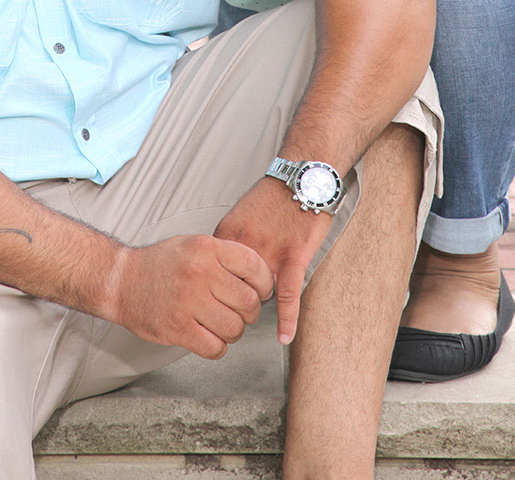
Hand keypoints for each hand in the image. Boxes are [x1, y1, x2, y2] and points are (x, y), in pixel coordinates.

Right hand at [110, 235, 272, 359]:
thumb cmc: (160, 264)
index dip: (264, 282)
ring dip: (233, 331)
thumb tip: (260, 275)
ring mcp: (188, 302)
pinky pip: (215, 348)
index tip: (261, 290)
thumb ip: (224, 256)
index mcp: (206, 248)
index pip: (253, 266)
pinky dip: (217, 347)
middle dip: (250, 312)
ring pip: (235, 328)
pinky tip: (208, 337)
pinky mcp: (178, 328)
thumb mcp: (193, 244)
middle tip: (239, 311)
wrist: (121, 280)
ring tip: (221, 324)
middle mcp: (199, 273)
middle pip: (248, 302)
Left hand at [214, 178, 331, 345]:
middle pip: (233, 287)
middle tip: (236, 312)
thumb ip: (231, 243)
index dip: (215, 291)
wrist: (302, 178)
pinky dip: (286, 318)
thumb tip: (220, 268)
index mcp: (228, 235)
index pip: (213, 274)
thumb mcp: (241, 215)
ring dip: (258, 305)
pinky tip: (283, 336)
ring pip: (258, 293)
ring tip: (251, 317)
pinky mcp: (294, 256)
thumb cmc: (273, 196)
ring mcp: (270, 252)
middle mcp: (245, 245)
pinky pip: (288, 294)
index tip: (212, 302)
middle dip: (236, 301)